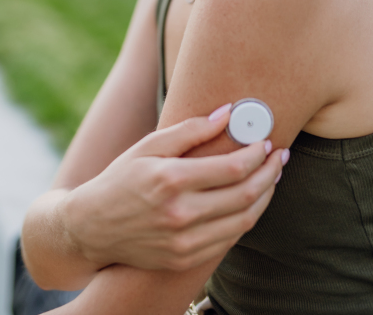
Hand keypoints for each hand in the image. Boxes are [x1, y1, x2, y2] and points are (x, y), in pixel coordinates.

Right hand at [64, 104, 286, 272]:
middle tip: (280, 156)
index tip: (266, 140)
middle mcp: (179, 215)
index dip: (256, 154)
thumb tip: (229, 113)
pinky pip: (229, 240)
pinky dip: (246, 218)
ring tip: (272, 177)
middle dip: (269, 173)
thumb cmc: (121, 178)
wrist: (92, 227)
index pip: (232, 169)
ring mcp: (183, 242)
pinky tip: (250, 200)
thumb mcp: (149, 145)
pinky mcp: (184, 259)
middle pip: (244, 195)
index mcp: (170, 180)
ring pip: (243, 221)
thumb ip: (190, 129)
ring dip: (265, 196)